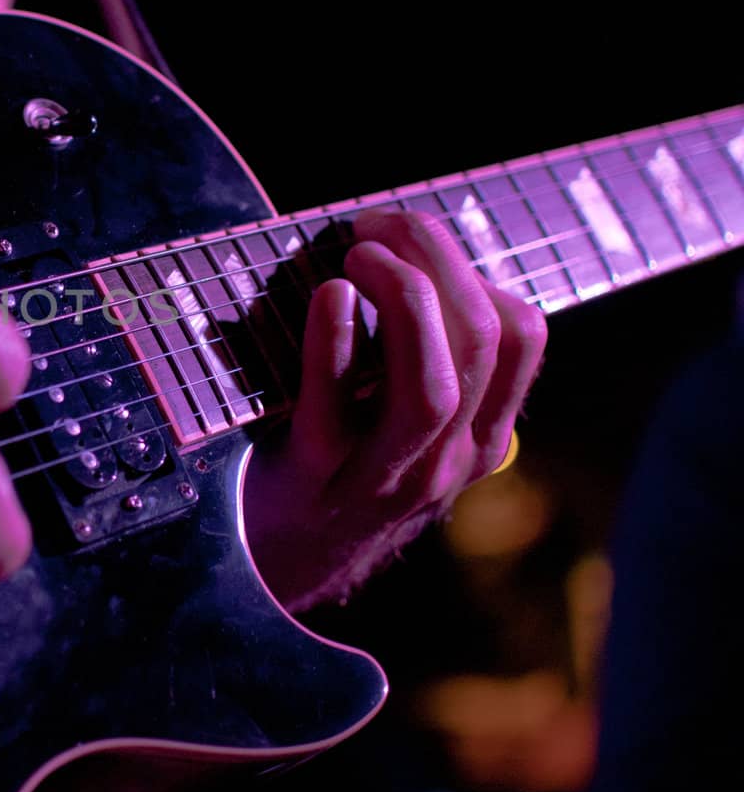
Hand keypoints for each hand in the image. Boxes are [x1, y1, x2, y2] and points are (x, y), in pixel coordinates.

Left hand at [243, 208, 547, 610]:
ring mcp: (382, 477)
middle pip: (481, 343)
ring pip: (432, 384)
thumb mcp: (401, 425)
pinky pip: (333, 405)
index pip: (523, 336)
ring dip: (403, 297)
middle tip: (377, 223)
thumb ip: (423, 358)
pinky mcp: (312, 477)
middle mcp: (445, 461)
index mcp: (477, 437)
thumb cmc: (332, 468)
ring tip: (359, 253)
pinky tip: (328, 295)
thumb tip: (407, 250)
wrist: (269, 568)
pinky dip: (335, 341)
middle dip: (436, 259)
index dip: (475, 267)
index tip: (413, 236)